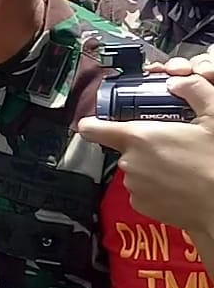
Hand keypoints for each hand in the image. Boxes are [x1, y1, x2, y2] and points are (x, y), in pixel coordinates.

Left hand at [77, 54, 213, 234]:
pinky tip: (179, 183)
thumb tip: (178, 82)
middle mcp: (130, 162)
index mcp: (139, 137)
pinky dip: (155, 185)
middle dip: (144, 144)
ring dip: (151, 165)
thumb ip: (194, 92)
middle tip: (173, 144)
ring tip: (181, 165)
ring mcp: (133, 185)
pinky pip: (142, 188)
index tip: (95, 121)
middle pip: (125, 147)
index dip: (92, 122)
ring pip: (136, 168)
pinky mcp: (141, 205)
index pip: (93, 128)